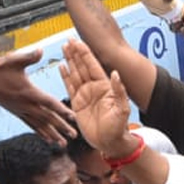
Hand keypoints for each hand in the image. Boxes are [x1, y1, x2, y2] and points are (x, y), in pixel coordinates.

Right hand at [0, 47, 75, 143]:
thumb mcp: (14, 60)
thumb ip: (29, 56)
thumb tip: (41, 50)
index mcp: (29, 92)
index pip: (49, 103)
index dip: (62, 110)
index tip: (73, 117)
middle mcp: (27, 104)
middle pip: (48, 118)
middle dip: (61, 127)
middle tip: (74, 135)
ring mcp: (22, 110)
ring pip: (40, 125)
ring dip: (52, 135)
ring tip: (63, 144)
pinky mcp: (17, 113)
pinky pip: (31, 125)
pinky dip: (40, 132)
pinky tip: (47, 139)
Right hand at [59, 40, 132, 155]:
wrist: (110, 142)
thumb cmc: (119, 127)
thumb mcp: (122, 109)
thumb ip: (119, 91)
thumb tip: (116, 74)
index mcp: (104, 86)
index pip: (93, 65)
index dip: (85, 54)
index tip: (79, 42)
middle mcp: (94, 88)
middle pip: (82, 66)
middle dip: (75, 53)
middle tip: (68, 40)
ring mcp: (85, 95)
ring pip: (75, 73)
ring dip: (69, 61)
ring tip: (64, 49)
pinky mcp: (77, 103)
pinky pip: (69, 87)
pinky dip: (65, 76)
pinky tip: (62, 67)